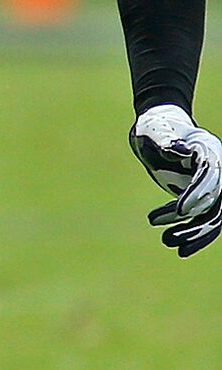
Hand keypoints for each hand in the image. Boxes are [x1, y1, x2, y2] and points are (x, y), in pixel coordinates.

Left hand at [131, 103, 221, 254]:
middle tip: (168, 236)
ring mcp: (211, 182)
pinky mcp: (201, 193)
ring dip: (193, 231)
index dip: (198, 193)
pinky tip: (175, 243)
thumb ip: (166, 140)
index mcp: (208, 149)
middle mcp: (216, 167)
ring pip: (212, 213)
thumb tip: (178, 150)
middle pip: (216, 200)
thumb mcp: (154, 131)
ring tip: (167, 241)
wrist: (159, 126)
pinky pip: (203, 216)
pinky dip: (191, 230)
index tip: (181, 211)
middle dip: (196, 221)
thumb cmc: (155, 126)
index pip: (210, 175)